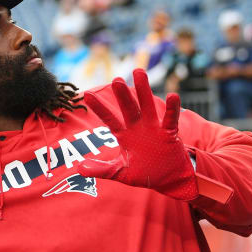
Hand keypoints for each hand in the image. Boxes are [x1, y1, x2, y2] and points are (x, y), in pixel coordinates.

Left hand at [79, 69, 197, 200]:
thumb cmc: (144, 172)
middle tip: (116, 79)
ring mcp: (153, 127)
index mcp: (124, 135)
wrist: (169, 179)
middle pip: (129, 108)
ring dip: (144, 90)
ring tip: (138, 72)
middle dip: (123, 95)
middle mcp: (137, 127)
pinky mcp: (169, 132)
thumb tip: (79, 169)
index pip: (109, 119)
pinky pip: (171, 118)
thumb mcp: (120, 172)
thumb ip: (101, 170)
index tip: (86, 95)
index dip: (99, 108)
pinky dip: (172, 108)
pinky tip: (172, 96)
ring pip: (147, 106)